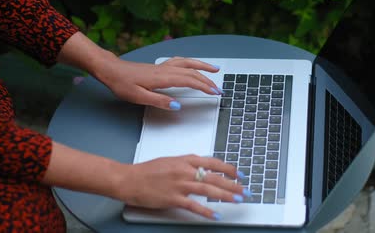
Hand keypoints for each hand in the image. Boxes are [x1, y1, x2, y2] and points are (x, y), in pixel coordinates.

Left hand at [57, 33, 222, 109]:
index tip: (215, 93)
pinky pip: (180, 61)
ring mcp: (163, 66)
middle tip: (219, 89)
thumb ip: (159, 100)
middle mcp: (165, 70)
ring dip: (202, 66)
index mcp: (162, 78)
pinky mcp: (159, 66)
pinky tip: (193, 65)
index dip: (205, 87)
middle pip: (192, 73)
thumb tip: (178, 104)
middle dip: (208, 80)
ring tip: (215, 70)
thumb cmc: (121, 83)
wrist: (110, 69)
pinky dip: (191, 62)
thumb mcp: (138, 97)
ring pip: (188, 63)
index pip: (189, 81)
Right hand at [119, 155, 249, 219]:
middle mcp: (185, 171)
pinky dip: (206, 211)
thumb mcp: (170, 161)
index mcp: (185, 160)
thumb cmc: (147, 171)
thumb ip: (187, 164)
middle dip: (233, 184)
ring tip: (238, 199)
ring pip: (208, 190)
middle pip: (214, 177)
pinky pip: (194, 206)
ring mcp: (179, 185)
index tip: (239, 173)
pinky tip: (215, 215)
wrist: (129, 179)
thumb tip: (202, 167)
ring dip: (226, 195)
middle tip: (245, 189)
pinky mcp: (173, 198)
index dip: (228, 168)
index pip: (212, 162)